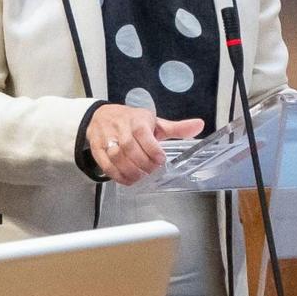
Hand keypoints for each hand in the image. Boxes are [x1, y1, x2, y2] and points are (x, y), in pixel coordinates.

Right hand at [85, 104, 204, 186]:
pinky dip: (117, 175)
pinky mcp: (97, 149)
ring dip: (130, 171)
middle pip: (130, 148)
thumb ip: (176, 128)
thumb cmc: (131, 121)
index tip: (160, 160)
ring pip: (117, 157)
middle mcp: (120, 128)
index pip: (143, 134)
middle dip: (143, 164)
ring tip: (140, 178)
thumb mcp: (154, 122)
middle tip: (152, 172)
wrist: (100, 116)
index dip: (152, 150)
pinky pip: (106, 164)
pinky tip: (127, 180)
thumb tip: (199, 125)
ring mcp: (106, 138)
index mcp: (137, 120)